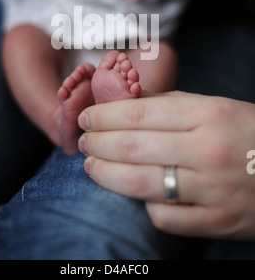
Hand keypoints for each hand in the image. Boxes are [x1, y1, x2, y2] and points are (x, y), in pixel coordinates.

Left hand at [78, 93, 254, 239]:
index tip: (87, 116)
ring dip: (105, 173)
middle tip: (82, 141)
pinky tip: (136, 194)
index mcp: (208, 113)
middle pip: (132, 146)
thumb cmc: (249, 133)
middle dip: (97, 142)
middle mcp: (208, 150)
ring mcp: (213, 189)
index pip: (139, 112)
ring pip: (140, 182)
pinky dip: (143, 205)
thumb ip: (170, 102)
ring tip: (91, 165)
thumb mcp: (217, 107)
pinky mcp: (217, 222)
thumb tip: (121, 98)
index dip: (104, 114)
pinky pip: (164, 217)